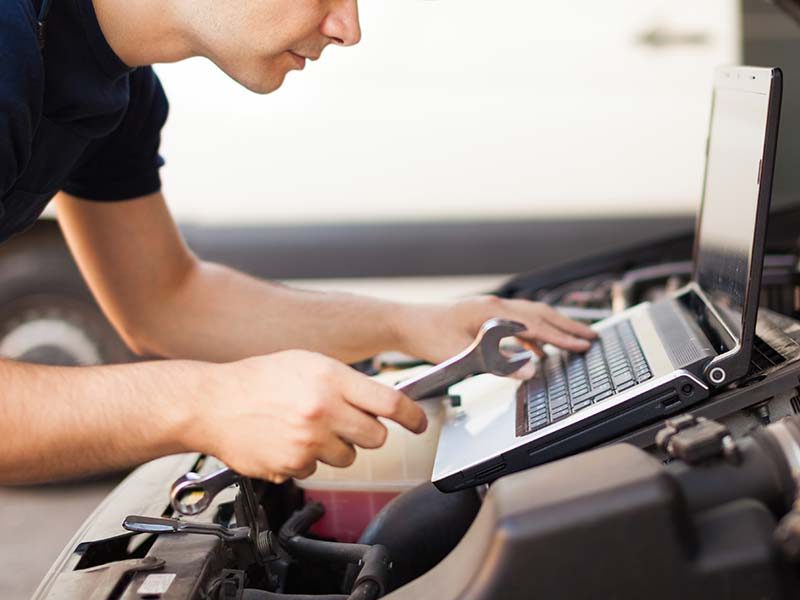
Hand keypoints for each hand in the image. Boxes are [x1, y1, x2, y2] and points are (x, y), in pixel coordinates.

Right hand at [186, 350, 427, 482]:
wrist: (212, 403)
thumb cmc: (259, 379)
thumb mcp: (308, 363)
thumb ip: (346, 380)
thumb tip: (382, 400)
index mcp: (330, 378)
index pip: (390, 402)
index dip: (413, 416)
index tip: (419, 423)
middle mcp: (323, 410)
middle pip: (377, 436)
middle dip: (369, 433)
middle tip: (350, 424)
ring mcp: (308, 441)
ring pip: (349, 457)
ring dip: (337, 447)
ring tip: (308, 429)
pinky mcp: (292, 465)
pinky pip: (317, 469)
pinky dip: (307, 460)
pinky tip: (288, 441)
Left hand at [394, 296, 596, 377]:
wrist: (406, 323)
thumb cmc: (429, 336)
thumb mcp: (463, 355)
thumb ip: (498, 364)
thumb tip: (530, 371)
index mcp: (493, 312)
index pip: (537, 325)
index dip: (563, 337)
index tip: (584, 345)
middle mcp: (495, 306)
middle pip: (541, 315)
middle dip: (568, 328)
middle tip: (592, 338)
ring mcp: (491, 310)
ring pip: (531, 318)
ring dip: (553, 330)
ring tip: (574, 343)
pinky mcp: (485, 317)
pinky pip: (518, 325)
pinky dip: (533, 336)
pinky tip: (539, 352)